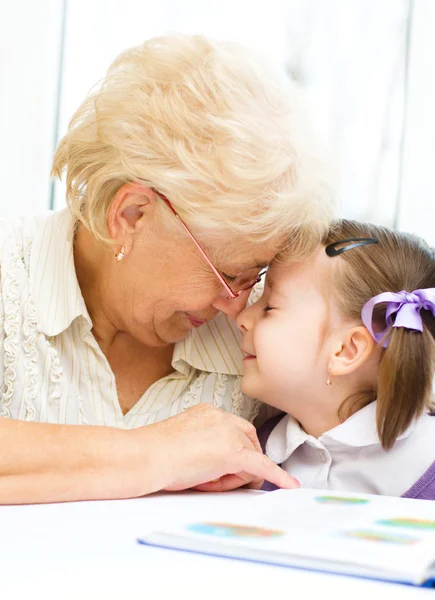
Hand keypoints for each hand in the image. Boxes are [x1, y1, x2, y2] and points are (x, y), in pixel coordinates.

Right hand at [150, 404, 299, 491]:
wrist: (144, 456)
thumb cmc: (154, 454)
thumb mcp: (185, 444)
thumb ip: (207, 449)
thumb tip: (225, 469)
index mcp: (207, 412)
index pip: (236, 430)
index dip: (236, 452)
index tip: (229, 466)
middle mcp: (221, 417)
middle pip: (248, 442)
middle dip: (242, 463)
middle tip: (218, 480)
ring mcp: (228, 433)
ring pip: (250, 458)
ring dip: (236, 475)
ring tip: (206, 481)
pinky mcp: (232, 452)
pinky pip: (262, 466)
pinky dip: (277, 476)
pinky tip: (287, 485)